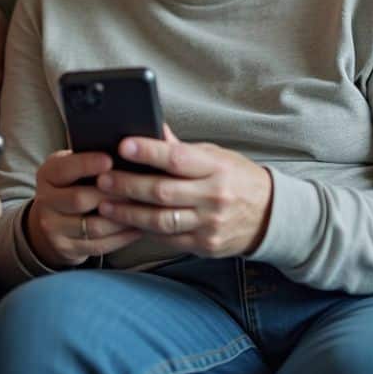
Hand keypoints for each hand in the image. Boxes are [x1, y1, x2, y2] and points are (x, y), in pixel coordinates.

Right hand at [26, 149, 141, 267]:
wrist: (50, 221)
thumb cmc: (71, 185)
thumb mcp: (69, 167)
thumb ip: (87, 160)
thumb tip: (123, 151)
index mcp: (47, 175)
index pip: (65, 169)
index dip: (87, 164)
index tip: (110, 159)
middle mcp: (45, 202)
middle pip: (79, 199)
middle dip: (111, 194)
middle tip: (138, 186)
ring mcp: (54, 229)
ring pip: (93, 226)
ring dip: (121, 218)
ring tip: (143, 208)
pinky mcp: (67, 248)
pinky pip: (99, 245)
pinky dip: (122, 237)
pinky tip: (138, 227)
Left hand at [95, 126, 272, 257]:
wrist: (270, 215)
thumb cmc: (237, 178)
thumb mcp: (216, 155)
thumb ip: (182, 149)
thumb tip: (151, 129)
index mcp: (216, 168)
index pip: (177, 158)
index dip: (148, 152)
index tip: (123, 146)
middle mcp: (214, 196)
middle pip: (162, 191)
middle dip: (128, 185)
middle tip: (102, 179)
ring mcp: (209, 223)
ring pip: (161, 219)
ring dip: (129, 212)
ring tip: (106, 203)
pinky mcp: (205, 244)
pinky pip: (167, 238)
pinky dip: (144, 230)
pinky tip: (127, 221)